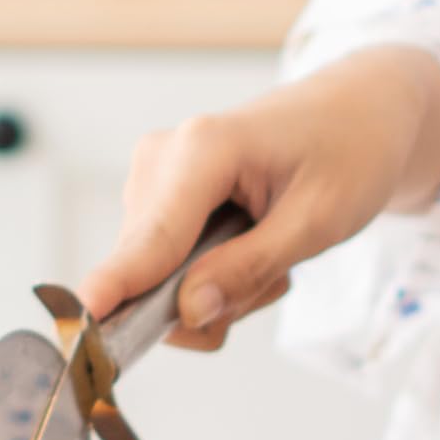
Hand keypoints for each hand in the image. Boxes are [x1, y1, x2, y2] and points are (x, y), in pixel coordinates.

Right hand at [77, 44, 439, 350]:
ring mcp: (154, 178)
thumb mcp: (320, 220)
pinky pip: (167, 267)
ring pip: (160, 277)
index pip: (152, 239)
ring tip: (272, 247)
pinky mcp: (158, 197)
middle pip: (151, 271)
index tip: (82, 328)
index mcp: (203, 150)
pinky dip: (212, 275)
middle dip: (209, 298)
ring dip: (219, 287)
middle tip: (277, 278)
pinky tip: (251, 244)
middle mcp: (162, 160)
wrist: (358, 111)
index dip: (118, 289)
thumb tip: (187, 314)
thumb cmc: (349, 151)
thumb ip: (249, 269)